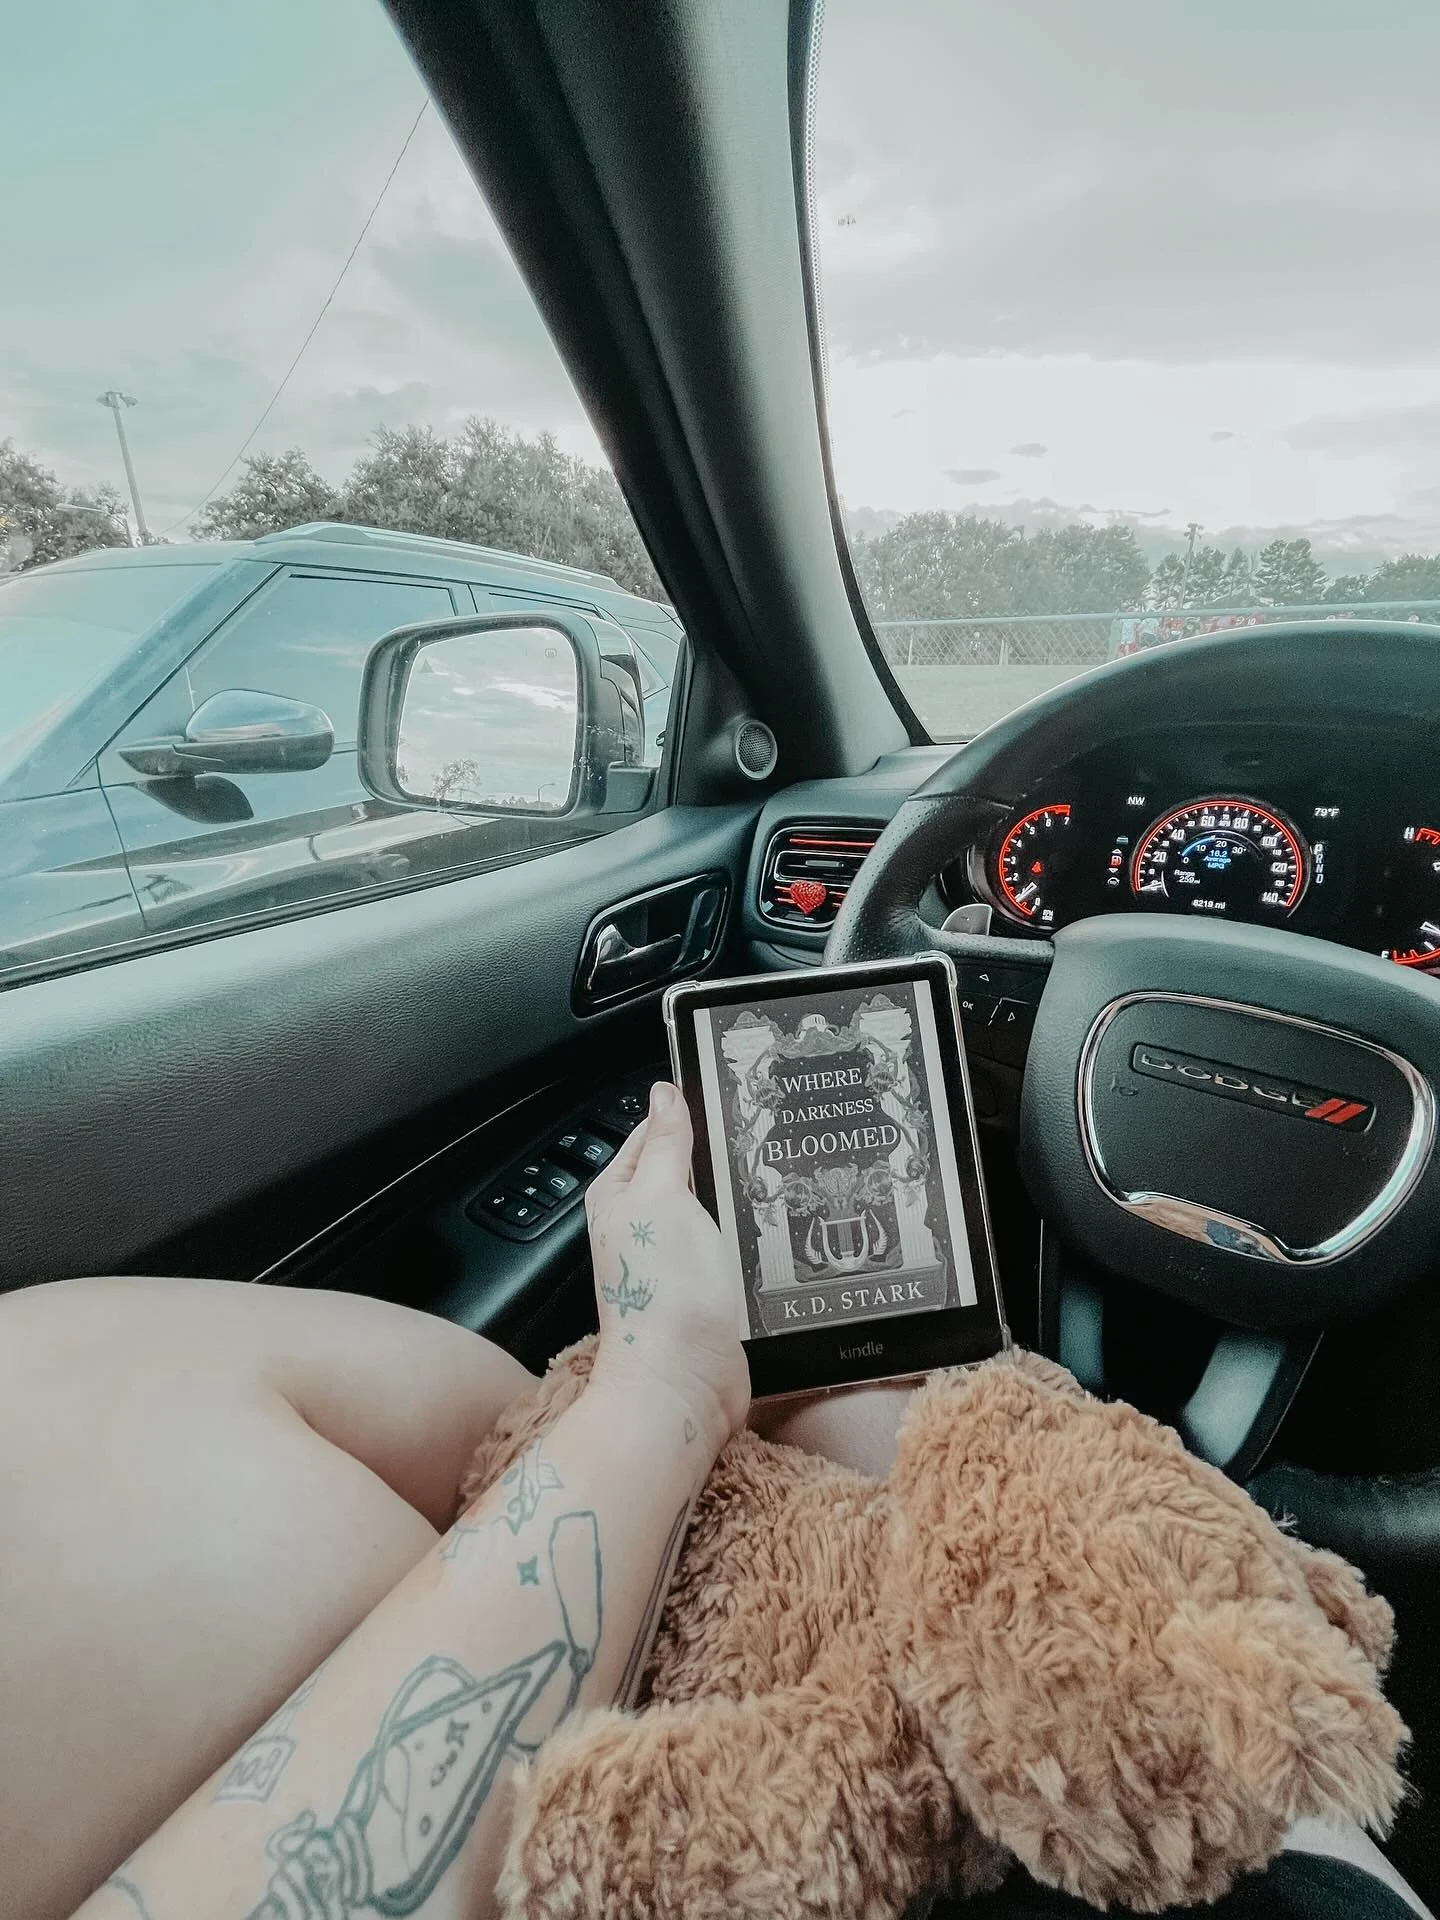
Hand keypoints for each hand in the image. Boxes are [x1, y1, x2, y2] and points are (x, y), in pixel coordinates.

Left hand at [584, 1081, 749, 1455]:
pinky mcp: (704, 1289)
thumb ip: (667, 1144)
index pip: (655, 1131)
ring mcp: (673, 1259)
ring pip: (715, 1208)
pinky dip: (751, 1235)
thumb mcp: (664, 1198)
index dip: (691, 1111)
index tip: (734, 1094)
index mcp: (619, 1194)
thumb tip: (664, 1092)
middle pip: (687, 1169)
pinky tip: (779, 1226)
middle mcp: (641, 1225)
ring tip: (781, 1175)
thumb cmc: (664, 1297)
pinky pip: (731, 1247)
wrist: (683, 1386)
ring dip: (742, 1197)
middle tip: (767, 1134)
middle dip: (724, 1155)